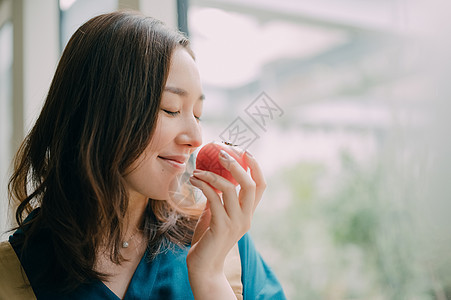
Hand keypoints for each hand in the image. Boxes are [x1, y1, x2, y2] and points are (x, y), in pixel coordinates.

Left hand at [187, 150, 265, 298]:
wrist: (204, 266)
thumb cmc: (208, 239)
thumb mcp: (216, 215)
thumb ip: (218, 199)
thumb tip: (211, 178)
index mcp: (248, 214)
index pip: (260, 186)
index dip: (256, 167)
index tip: (245, 151)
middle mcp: (246, 218)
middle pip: (250, 184)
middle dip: (238, 165)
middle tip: (222, 153)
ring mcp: (235, 223)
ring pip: (231, 189)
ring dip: (212, 175)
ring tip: (197, 170)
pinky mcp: (221, 227)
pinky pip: (213, 199)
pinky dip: (203, 185)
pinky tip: (193, 180)